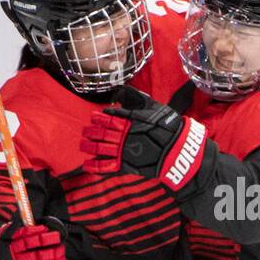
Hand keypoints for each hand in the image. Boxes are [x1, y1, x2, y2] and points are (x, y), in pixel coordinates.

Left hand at [81, 88, 207, 191]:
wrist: (177, 149)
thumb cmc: (167, 126)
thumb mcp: (153, 106)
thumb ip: (135, 98)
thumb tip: (119, 93)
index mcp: (128, 121)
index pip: (109, 118)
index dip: (99, 118)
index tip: (94, 117)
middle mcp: (123, 135)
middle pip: (101, 133)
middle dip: (91, 132)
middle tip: (85, 131)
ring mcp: (123, 151)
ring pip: (100, 148)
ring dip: (89, 146)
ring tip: (83, 145)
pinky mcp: (126, 166)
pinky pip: (107, 167)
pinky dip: (95, 166)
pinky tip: (86, 165)